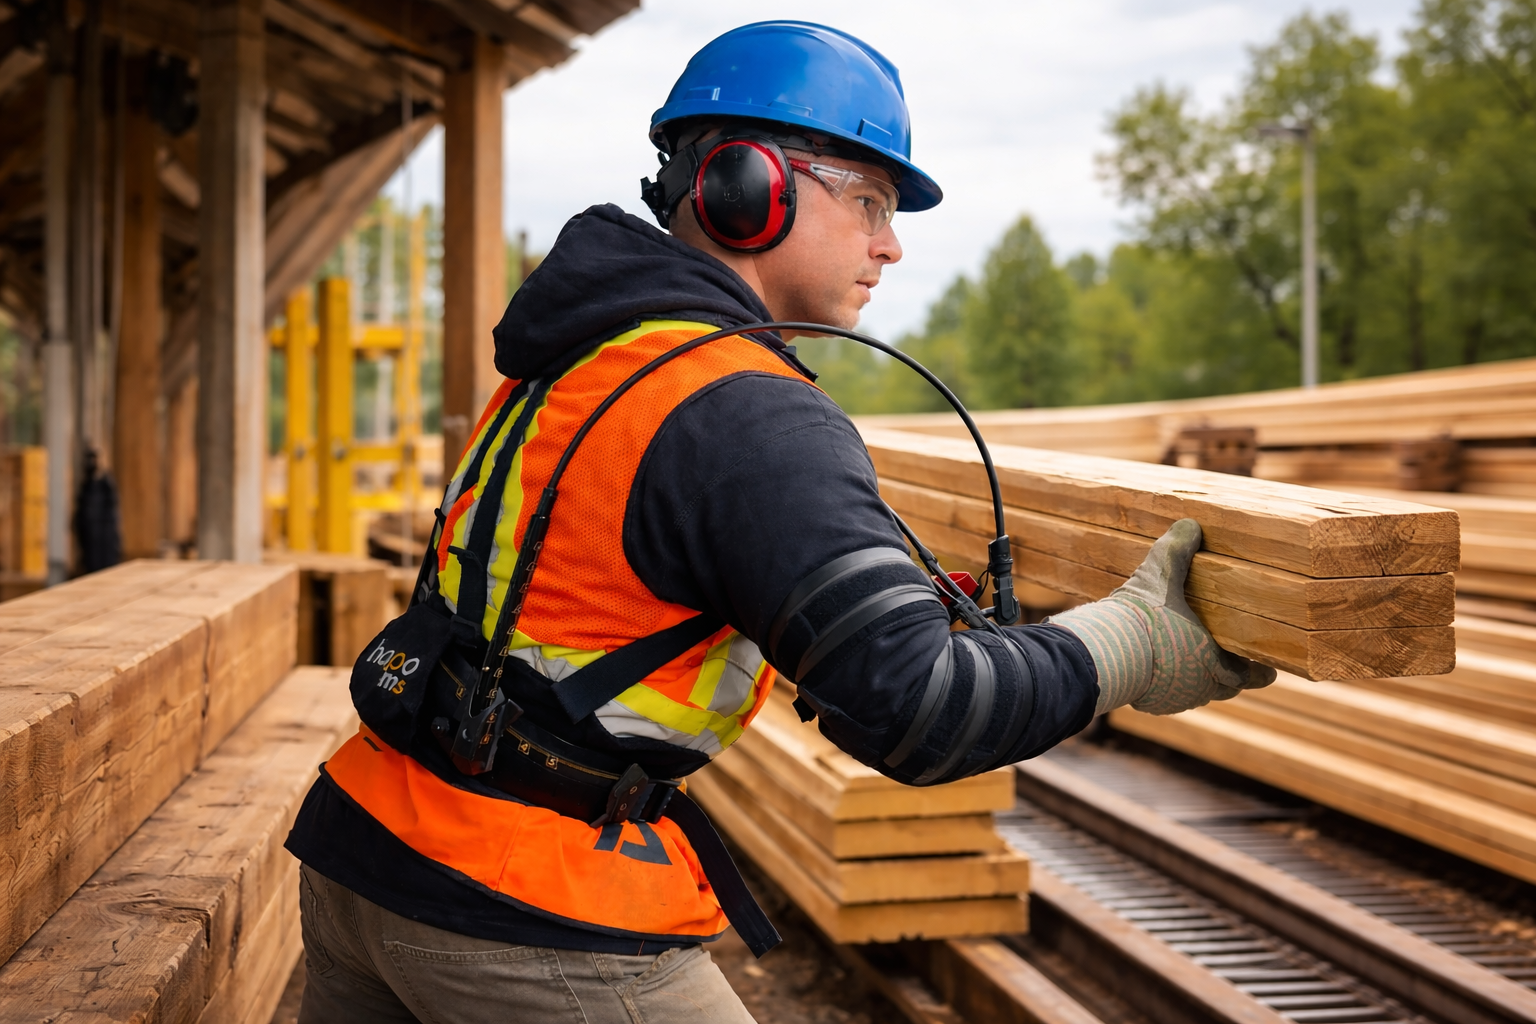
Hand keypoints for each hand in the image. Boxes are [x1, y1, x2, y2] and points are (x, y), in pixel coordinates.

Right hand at [1048, 518, 1274, 714]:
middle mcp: (1199, 687)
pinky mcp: (1150, 703)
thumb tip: (1190, 524)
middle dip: (1228, 675)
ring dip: (1197, 680)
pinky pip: (1168, 697)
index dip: (1259, 670)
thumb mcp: (1160, 576)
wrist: (1104, 655)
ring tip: (1192, 662)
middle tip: (1230, 662)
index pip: (1250, 676)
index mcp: (1214, 662)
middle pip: (1225, 688)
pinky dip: (1169, 686)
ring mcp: (1174, 699)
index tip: (1268, 668)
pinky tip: (1160, 670)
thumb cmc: (1142, 618)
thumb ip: (1177, 549)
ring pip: (1195, 693)